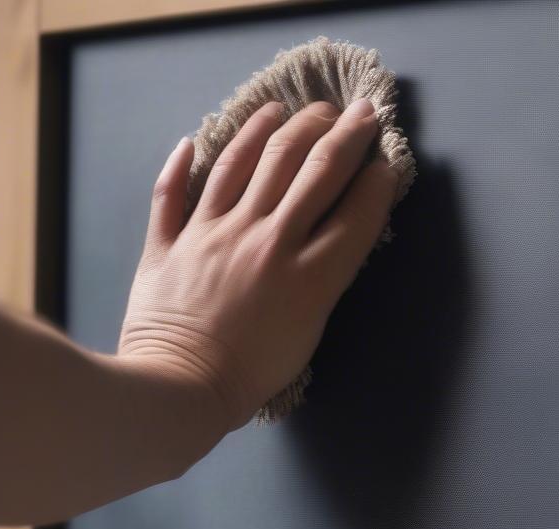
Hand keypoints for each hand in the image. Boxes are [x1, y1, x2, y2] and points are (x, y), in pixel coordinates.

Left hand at [118, 98, 397, 431]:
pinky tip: (194, 141)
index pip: (354, 211)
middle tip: (357, 112)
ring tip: (292, 110)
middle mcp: (266, 239)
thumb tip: (331, 240)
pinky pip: (174, 190)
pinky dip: (182, 163)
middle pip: (309, 169)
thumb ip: (322, 281)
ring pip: (249, 160)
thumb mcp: (308, 333)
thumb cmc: (251, 377)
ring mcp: (214, 232)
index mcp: (308, 274)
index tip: (387, 159)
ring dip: (275, 127)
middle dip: (341, 133)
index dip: (377, 179)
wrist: (180, 389)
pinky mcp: (171, 239)